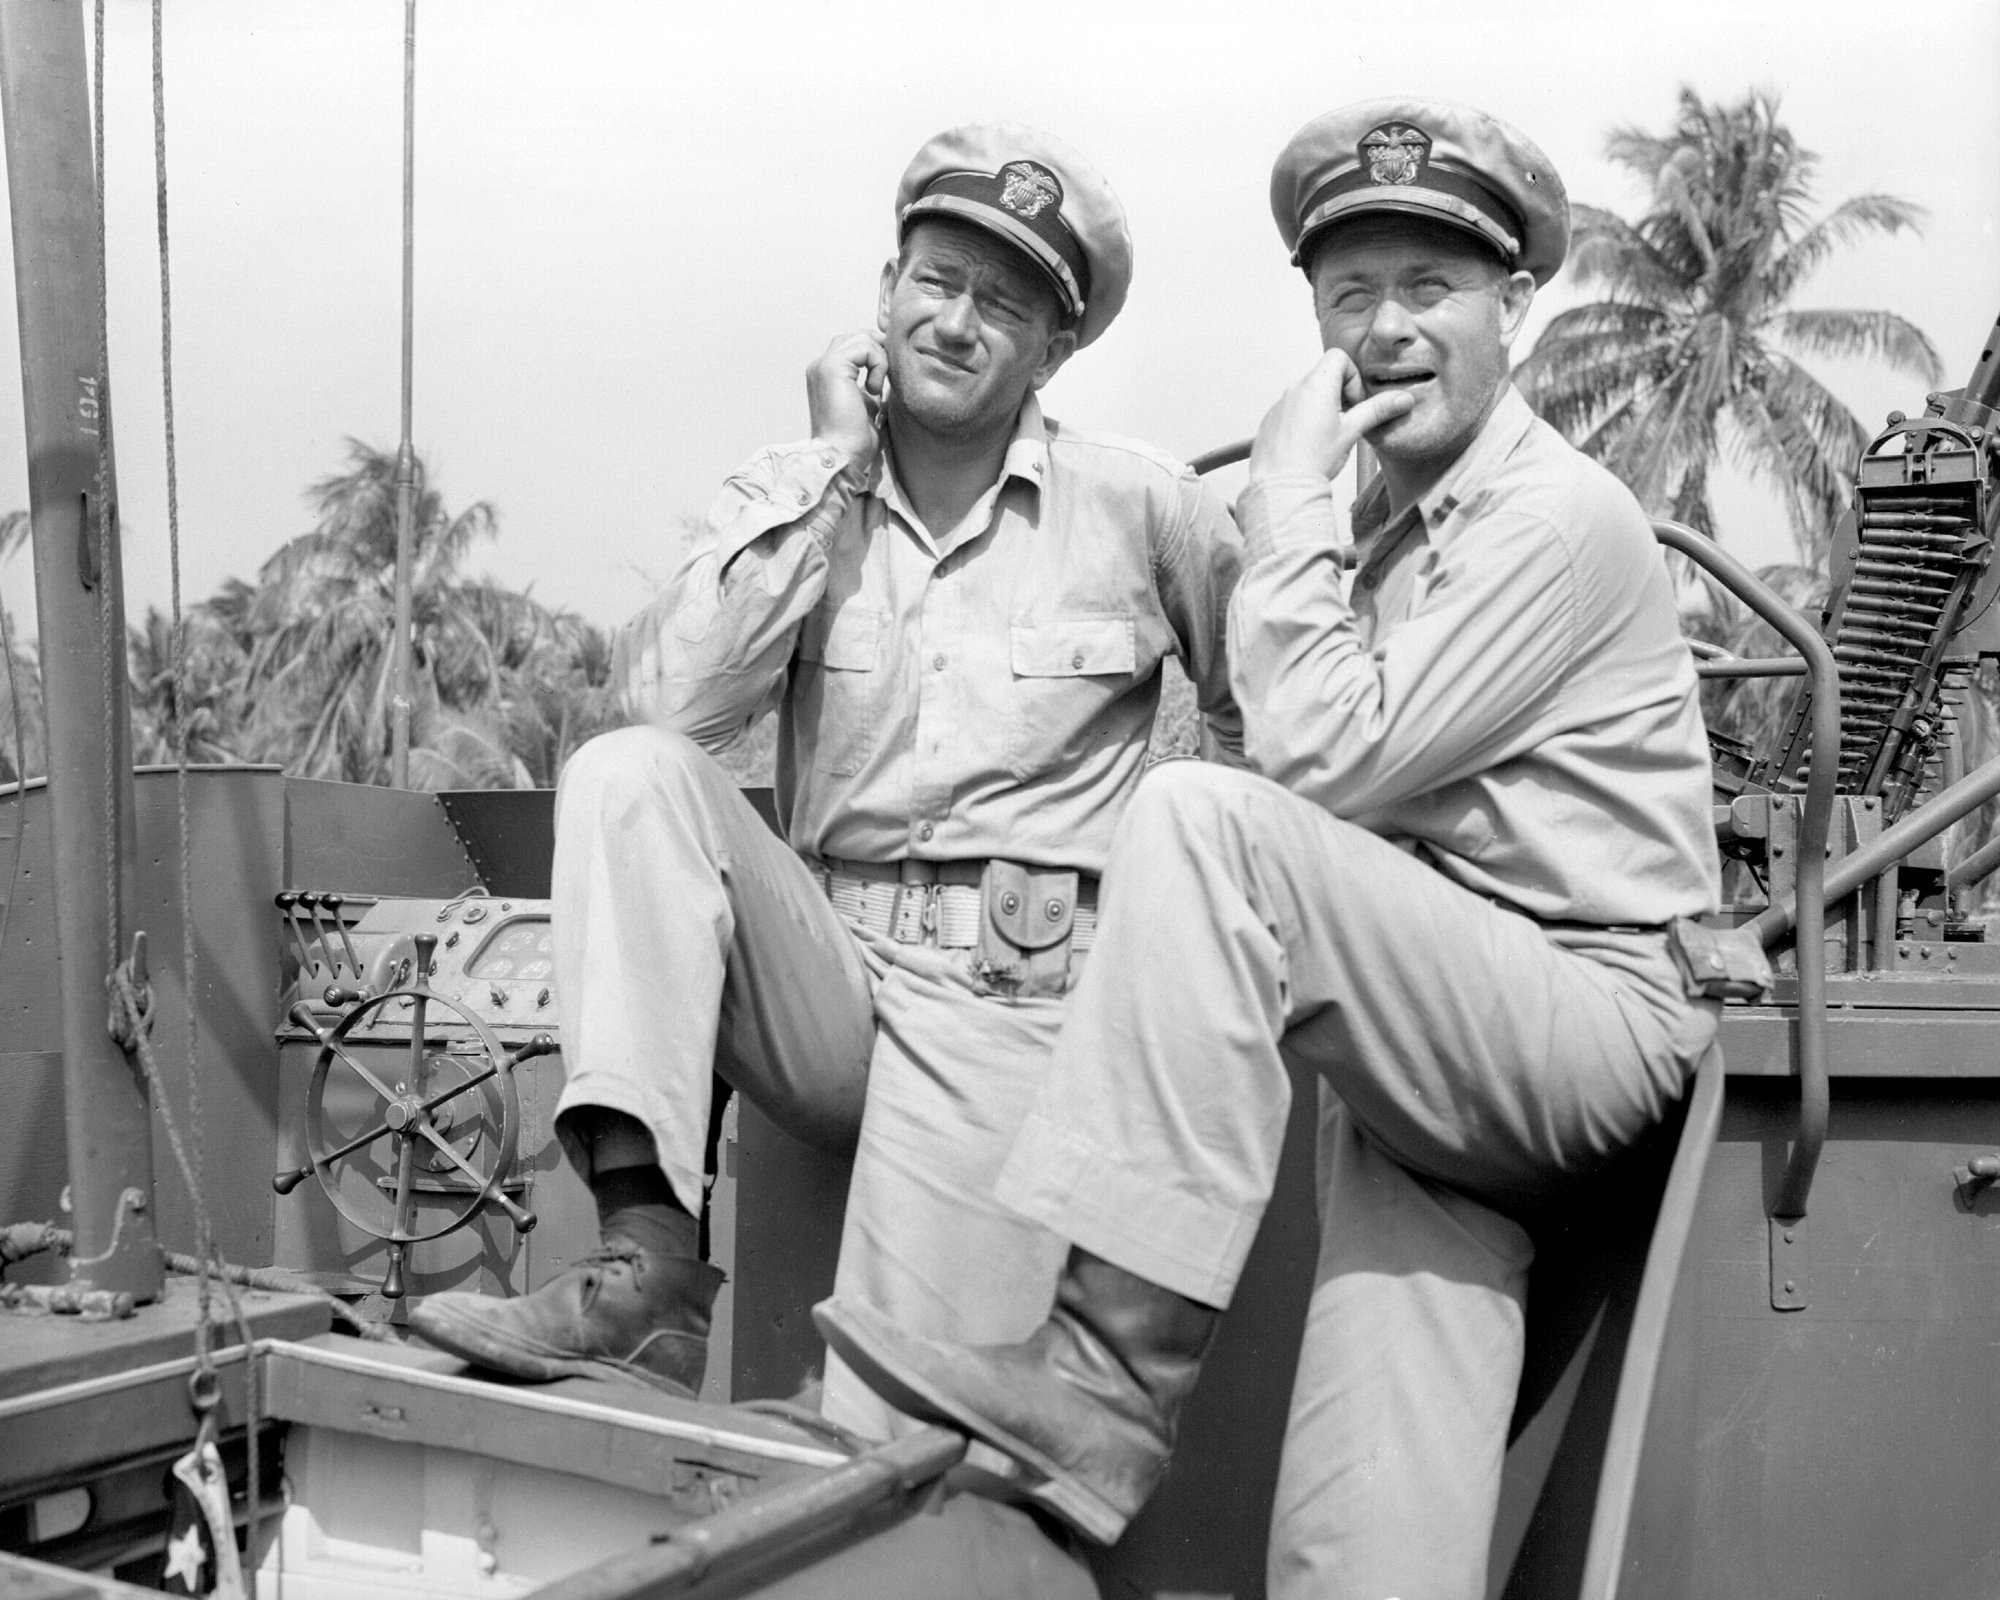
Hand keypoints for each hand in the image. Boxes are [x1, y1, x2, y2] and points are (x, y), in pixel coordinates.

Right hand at [807, 329, 886, 468]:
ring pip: (861, 337)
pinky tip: (873, 388)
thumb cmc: (854, 440)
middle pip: (856, 335)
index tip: (885, 377)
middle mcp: (820, 365)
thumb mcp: (866, 405)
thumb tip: (885, 372)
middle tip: (885, 377)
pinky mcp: (832, 367)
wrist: (841, 455)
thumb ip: (869, 384)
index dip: (875, 353)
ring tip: (876, 386)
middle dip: (879, 350)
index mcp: (825, 374)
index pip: (852, 345)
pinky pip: (865, 347)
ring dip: (879, 359)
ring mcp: (824, 364)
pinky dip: (878, 364)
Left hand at [1247, 349, 1415, 481]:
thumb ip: (1377, 410)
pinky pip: (1291, 409)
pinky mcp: (1270, 419)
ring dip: (1322, 406)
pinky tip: (1308, 444)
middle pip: (1323, 375)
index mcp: (1316, 385)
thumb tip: (1403, 399)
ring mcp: (1280, 404)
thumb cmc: (1314, 459)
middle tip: (1345, 421)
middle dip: (1340, 393)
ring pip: (1307, 393)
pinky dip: (1303, 419)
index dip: (1353, 376)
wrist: (1282, 486)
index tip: (1355, 402)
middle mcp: (1294, 389)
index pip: (1339, 357)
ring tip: (1327, 436)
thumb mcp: (1352, 432)